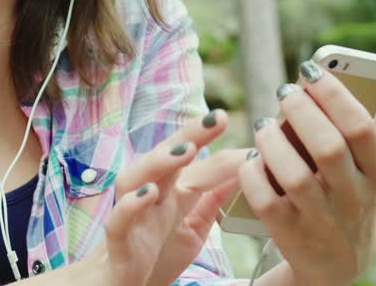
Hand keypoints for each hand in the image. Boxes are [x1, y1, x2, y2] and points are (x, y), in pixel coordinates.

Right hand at [82, 109, 246, 285]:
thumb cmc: (153, 258)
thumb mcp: (192, 229)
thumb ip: (211, 202)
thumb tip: (240, 175)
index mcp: (170, 193)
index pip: (199, 165)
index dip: (227, 157)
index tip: (258, 147)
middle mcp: (149, 196)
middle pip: (166, 156)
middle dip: (191, 133)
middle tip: (220, 118)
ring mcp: (132, 217)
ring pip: (135, 177)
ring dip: (159, 161)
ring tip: (185, 150)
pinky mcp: (118, 243)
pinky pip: (118, 220)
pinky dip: (131, 205)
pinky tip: (149, 193)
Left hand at [238, 59, 375, 285]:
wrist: (337, 262)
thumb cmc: (356, 190)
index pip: (361, 128)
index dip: (334, 94)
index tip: (310, 71)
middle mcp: (352, 196)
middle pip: (328, 148)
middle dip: (302, 112)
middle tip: (284, 91)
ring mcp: (321, 218)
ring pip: (295, 176)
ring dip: (274, 142)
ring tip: (265, 123)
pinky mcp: (289, 233)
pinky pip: (266, 201)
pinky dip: (254, 174)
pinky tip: (253, 157)